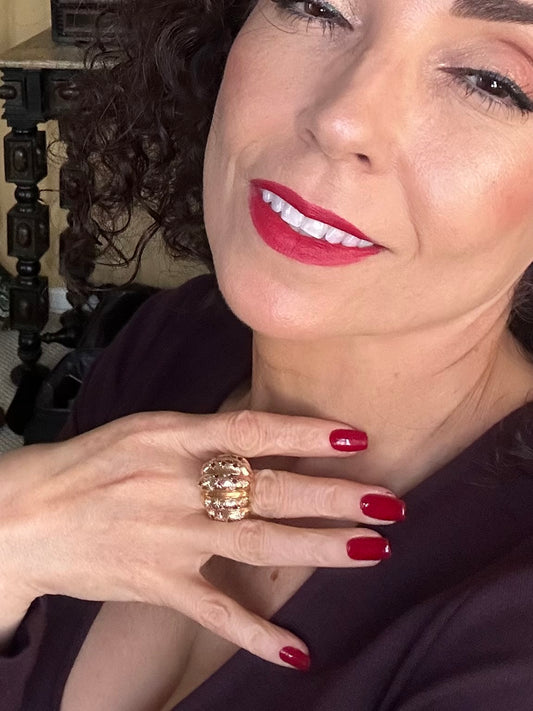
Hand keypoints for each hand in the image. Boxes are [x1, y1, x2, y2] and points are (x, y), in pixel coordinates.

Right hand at [0, 410, 402, 668]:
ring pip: (257, 544)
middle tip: (389, 502)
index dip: (306, 433)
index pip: (252, 431)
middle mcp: (178, 487)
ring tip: (373, 550)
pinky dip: (256, 634)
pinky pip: (214, 611)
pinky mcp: (158, 583)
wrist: (27, 516)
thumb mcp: (146, 429)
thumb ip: (204, 433)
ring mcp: (170, 538)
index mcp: (174, 439)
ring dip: (318, 549)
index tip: (356, 439)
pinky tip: (298, 650)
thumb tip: (265, 432)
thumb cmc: (91, 463)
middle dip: (333, 497)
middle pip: (268, 491)